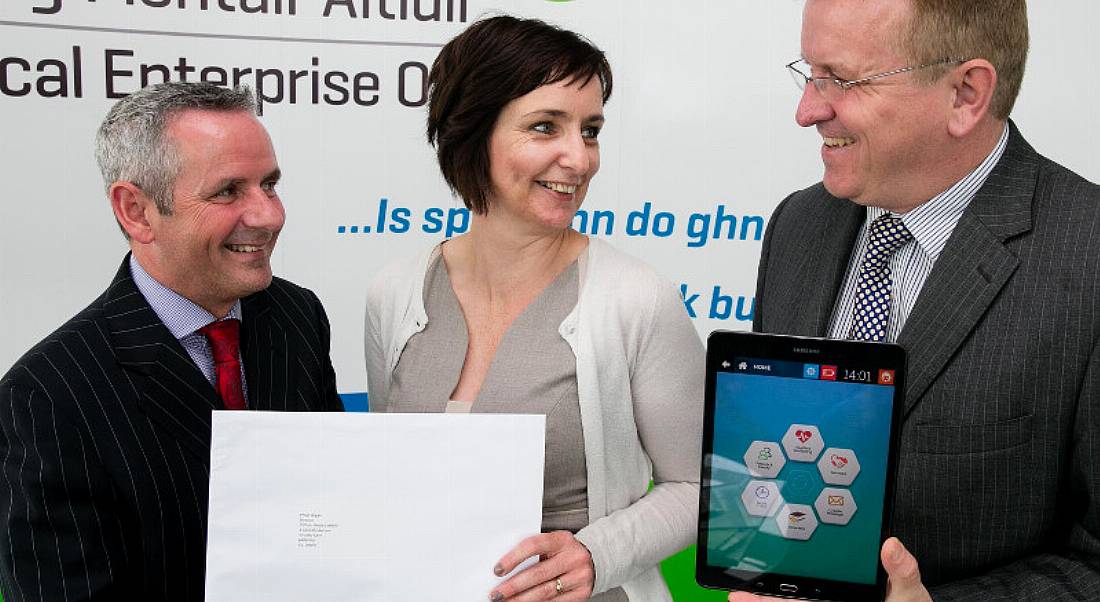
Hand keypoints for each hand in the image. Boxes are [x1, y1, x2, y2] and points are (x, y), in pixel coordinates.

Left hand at [489, 531, 594, 600]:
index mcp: (562, 540)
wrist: (596, 558)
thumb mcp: (553, 543)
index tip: (498, 570)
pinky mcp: (581, 594)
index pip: (533, 546)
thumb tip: (504, 568)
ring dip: (522, 600)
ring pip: (545, 592)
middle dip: (513, 586)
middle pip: (538, 574)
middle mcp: (573, 558)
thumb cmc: (566, 550)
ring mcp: (579, 577)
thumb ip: (534, 551)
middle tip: (496, 594)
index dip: (513, 558)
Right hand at [728, 538, 930, 601]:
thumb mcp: (910, 593)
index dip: (786, 572)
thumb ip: (902, 571)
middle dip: (762, 590)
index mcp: (845, 586)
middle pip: (792, 594)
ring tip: (738, 597)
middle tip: (736, 587)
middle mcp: (831, 598)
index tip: (762, 564)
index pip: (812, 576)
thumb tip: (892, 544)